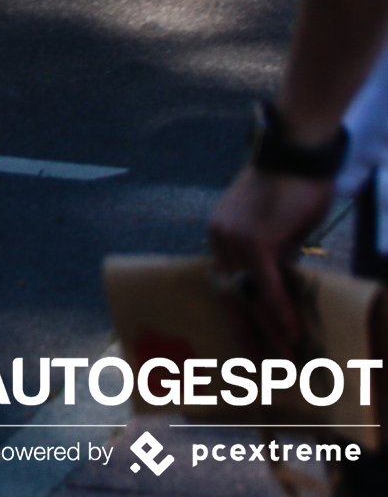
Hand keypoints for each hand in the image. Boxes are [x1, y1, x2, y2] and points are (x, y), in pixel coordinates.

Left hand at [207, 165, 335, 349]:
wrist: (297, 152)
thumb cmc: (293, 186)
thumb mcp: (279, 228)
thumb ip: (275, 256)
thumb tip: (281, 289)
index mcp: (219, 235)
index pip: (225, 284)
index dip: (238, 315)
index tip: (248, 343)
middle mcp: (219, 238)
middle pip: (231, 295)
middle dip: (247, 332)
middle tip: (259, 363)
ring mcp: (234, 239)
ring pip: (250, 296)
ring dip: (269, 330)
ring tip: (285, 359)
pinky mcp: (256, 240)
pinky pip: (266, 286)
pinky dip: (279, 312)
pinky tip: (291, 334)